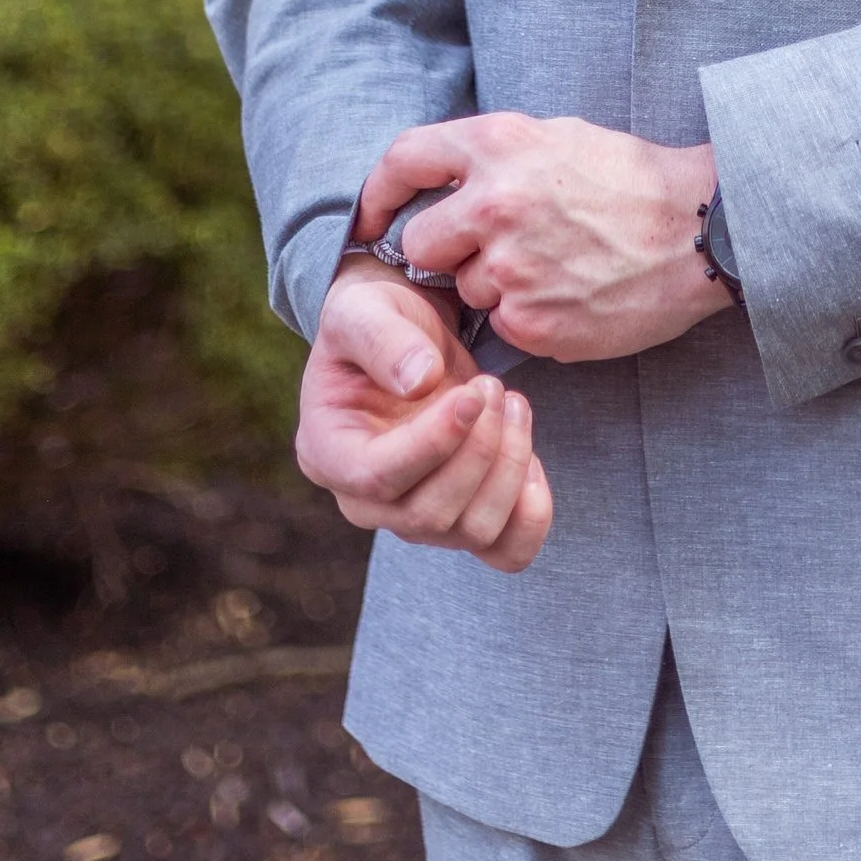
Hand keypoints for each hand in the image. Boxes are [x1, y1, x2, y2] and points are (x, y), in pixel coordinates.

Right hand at [295, 264, 552, 570]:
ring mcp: (416, 518)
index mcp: (328, 452)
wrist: (408, 341)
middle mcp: (366, 502)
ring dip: (509, 466)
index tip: (472, 394)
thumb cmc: (376, 322)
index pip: (379, 476)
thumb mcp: (363, 309)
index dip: (433, 442)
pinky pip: (507, 551)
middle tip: (492, 386)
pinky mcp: (463, 521)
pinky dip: (532, 513)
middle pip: (431, 513)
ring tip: (512, 403)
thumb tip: (418, 381)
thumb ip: (382, 339)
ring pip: (475, 531)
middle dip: (478, 449)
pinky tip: (530, 455)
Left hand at [357, 113, 734, 363]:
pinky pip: (504, 325)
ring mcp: (511, 269)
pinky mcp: (532, 322)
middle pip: (422, 243)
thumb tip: (440, 183)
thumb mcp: (557, 138)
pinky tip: (572, 296)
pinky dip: (529, 318)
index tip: (372, 216)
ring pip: (466, 290)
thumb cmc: (635, 180)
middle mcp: (494, 205)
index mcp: (498, 146)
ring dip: (495, 287)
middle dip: (448, 252)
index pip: (403, 160)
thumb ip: (493, 158)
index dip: (377, 192)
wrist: (702, 231)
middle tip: (497, 250)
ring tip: (557, 268)